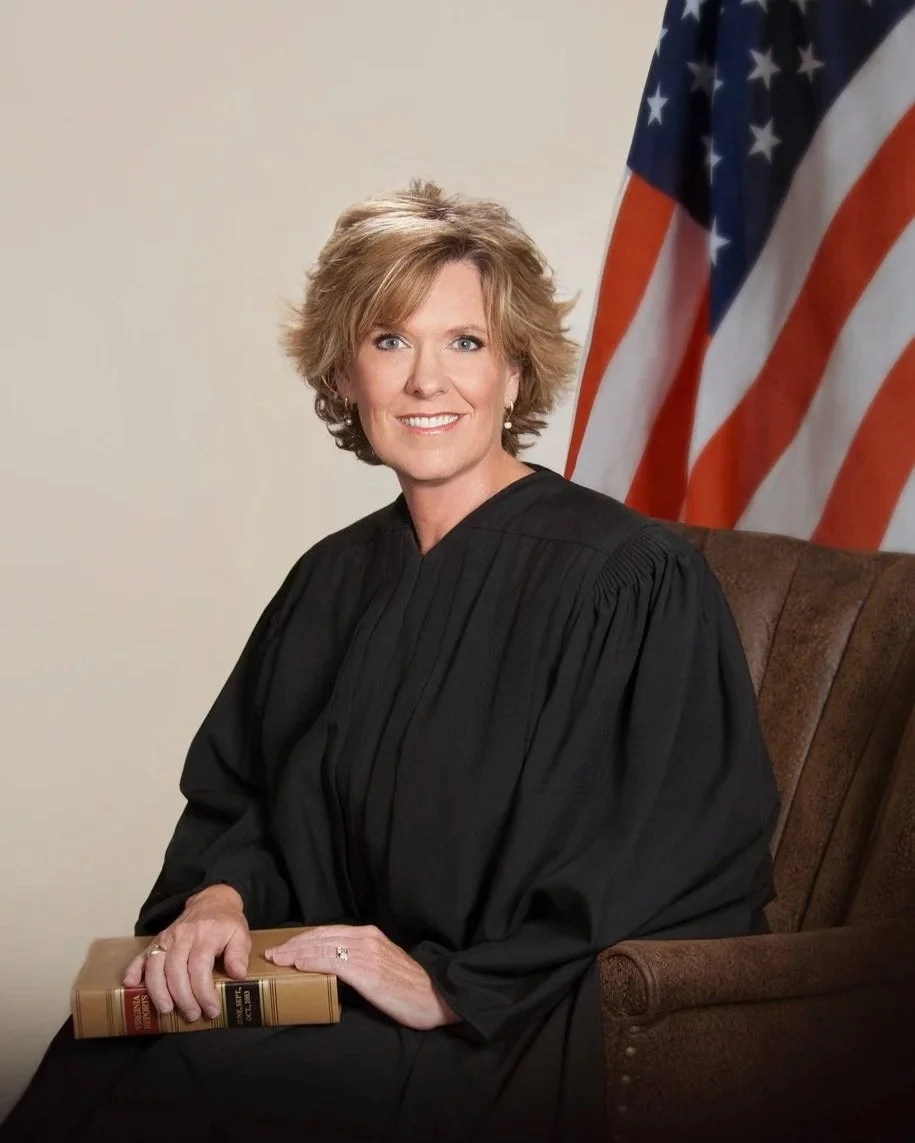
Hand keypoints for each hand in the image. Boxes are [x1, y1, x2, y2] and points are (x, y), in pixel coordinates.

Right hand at [123, 884, 250, 1022]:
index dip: (203, 992)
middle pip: (175, 970)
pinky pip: (141, 955)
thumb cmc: (226, 923)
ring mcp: (167, 938)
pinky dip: (133, 970)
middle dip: (182, 997)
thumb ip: (239, 954)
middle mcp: (182, 936)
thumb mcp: (240, 934)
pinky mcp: (157, 940)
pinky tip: (130, 985)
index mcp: (205, 935)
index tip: (211, 1010)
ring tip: (166, 1010)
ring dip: (158, 991)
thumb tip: (238, 975)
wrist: (211, 901)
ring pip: (156, 966)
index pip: (200, 968)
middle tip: (192, 1014)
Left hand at [264, 924, 459, 1031]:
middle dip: (294, 944)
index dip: (303, 939)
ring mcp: (367, 953)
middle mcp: (366, 938)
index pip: (328, 932)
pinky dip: (312, 960)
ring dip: (296, 952)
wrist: (435, 998)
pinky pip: (333, 962)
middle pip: (321, 936)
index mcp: (370, 935)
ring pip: (323, 946)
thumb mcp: (383, 965)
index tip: (285, 947)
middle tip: (273, 953)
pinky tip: (298, 964)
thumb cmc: (408, 987)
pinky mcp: (367, 971)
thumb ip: (361, 960)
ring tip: (278, 959)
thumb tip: (335, 969)